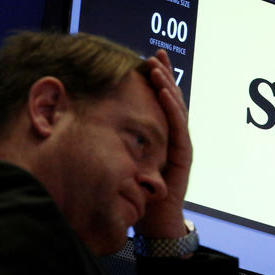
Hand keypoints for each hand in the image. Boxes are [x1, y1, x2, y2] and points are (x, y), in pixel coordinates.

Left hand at [134, 49, 191, 238]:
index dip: (156, 79)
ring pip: (176, 108)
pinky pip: (178, 127)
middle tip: (155, 55)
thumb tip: (90, 121)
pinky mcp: (183, 155)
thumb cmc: (138, 191)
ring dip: (167, 86)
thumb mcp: (124, 159)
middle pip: (171, 99)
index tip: (148, 58)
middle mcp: (173, 135)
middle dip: (164, 75)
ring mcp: (180, 144)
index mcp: (161, 134)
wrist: (156, 220)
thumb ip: (118, 141)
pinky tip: (164, 93)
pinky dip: (172, 108)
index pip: (160, 101)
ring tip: (158, 68)